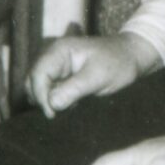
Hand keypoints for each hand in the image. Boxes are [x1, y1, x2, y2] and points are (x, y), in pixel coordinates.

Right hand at [28, 32, 150, 117]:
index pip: (38, 75)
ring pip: (38, 85)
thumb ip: (73, 90)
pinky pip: (49, 87)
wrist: (132, 57)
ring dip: (46, 99)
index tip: (52, 113)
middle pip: (33, 80)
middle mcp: (53, 55)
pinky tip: (69, 103)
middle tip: (56, 114)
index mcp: (59, 50)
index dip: (41, 96)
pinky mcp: (62, 73)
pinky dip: (54, 98)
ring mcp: (56, 63)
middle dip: (41, 98)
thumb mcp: (97, 78)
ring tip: (66, 107)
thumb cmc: (118, 63)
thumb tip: (51, 104)